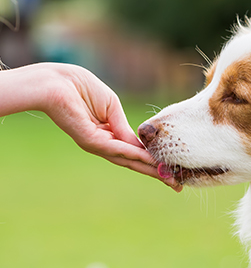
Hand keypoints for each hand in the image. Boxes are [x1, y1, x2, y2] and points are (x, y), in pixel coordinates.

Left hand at [0, 63, 181, 191]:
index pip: (134, 152)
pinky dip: (135, 155)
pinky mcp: (90, 141)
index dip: (153, 160)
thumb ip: (124, 127)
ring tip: (169, 178)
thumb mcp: (112, 108)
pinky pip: (117, 149)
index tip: (170, 169)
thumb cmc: (82, 88)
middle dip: (155, 173)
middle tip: (175, 186)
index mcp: (109, 135)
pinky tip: (150, 161)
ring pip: (128, 160)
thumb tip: (139, 145)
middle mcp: (104, 144)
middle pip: (133, 162)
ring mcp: (97, 145)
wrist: (58, 82)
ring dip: (150, 169)